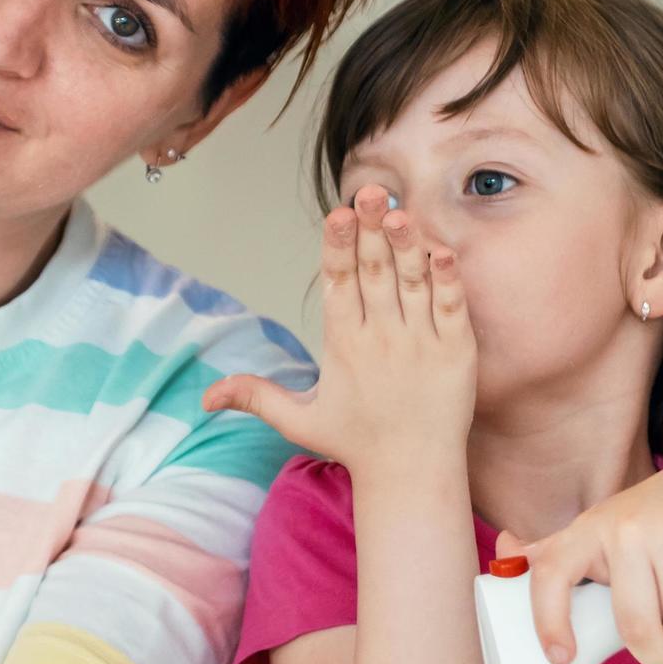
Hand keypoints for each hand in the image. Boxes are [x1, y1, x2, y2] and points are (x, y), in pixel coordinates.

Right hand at [200, 185, 473, 473]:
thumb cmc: (357, 443)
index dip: (337, 246)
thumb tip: (205, 397)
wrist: (412, 473)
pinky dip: (447, 279)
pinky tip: (441, 250)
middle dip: (370, 229)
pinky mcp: (457, 353)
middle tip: (370, 190)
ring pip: (412, 282)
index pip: (338, 284)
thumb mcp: (299, 420)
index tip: (336, 213)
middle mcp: (382, 339)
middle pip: (373, 272)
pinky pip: (452, 308)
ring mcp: (421, 343)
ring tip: (400, 210)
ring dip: (406, 244)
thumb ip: (255, 397)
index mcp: (344, 345)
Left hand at [501, 454, 662, 663]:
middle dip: (658, 652)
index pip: (551, 574)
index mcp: (589, 533)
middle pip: (635, 625)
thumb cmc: (655, 519)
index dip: (548, 620)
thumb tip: (504, 551)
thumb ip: (556, 550)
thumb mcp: (601, 530)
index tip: (561, 658)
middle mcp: (625, 528)